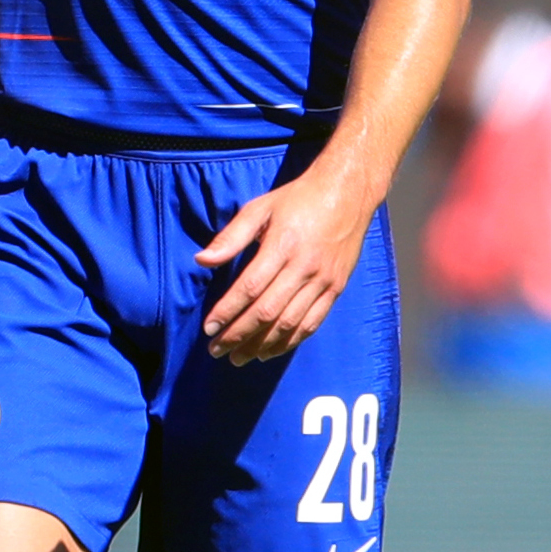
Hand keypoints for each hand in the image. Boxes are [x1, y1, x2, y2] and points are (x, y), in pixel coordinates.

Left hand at [197, 161, 375, 362]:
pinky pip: (312, 323)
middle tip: (217, 351)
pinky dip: (290, 341)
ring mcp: (323, 280)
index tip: (209, 329)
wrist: (348, 193)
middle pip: (267, 311)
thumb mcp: (260, 208)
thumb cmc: (298, 199)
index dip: (228, 311)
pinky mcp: (336, 288)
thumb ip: (231, 237)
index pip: (250, 288)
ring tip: (239, 358)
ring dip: (262, 345)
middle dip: (239, 335)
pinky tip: (270, 352)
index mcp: (283, 245)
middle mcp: (305, 267)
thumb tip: (202, 261)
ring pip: (290, 323)